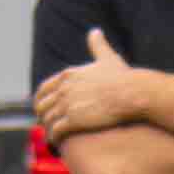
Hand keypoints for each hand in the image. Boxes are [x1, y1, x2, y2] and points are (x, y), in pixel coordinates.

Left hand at [32, 30, 157, 140]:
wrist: (132, 93)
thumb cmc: (123, 77)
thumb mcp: (107, 57)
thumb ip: (98, 45)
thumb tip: (95, 31)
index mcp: (68, 75)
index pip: (44, 89)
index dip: (41, 100)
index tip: (44, 108)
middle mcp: (64, 89)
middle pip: (41, 105)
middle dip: (42, 115)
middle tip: (46, 124)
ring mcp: (67, 105)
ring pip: (47, 119)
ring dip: (47, 128)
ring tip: (52, 135)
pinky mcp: (73, 120)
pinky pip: (55, 131)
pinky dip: (53, 137)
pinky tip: (57, 142)